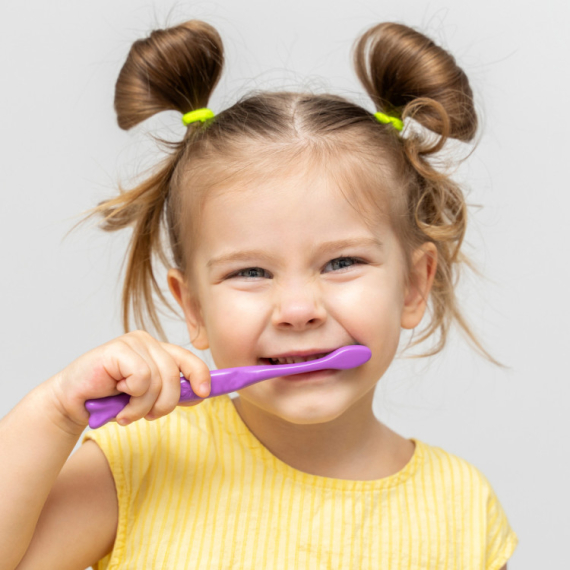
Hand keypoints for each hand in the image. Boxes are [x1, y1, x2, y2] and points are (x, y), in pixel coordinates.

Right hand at [46, 330, 210, 429]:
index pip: (189, 359)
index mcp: (158, 350)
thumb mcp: (148, 398)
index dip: (200, 375)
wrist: (73, 403)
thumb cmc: (111, 401)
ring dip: (143, 406)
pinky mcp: (118, 349)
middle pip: (175, 374)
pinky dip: (132, 396)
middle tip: (148, 417)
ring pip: (158, 380)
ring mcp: (133, 342)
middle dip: (165, 403)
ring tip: (127, 412)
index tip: (204, 393)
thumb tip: (202, 392)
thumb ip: (172, 392)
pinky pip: (142, 378)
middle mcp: (148, 342)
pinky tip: (116, 397)